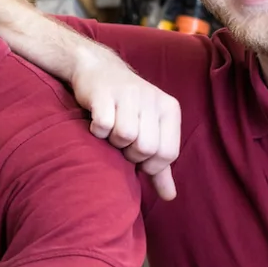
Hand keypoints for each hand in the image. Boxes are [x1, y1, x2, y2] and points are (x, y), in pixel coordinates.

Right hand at [70, 46, 181, 200]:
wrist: (97, 69)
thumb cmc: (125, 108)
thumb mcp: (149, 132)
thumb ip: (160, 167)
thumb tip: (170, 197)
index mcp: (170, 109)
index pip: (168, 153)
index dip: (149, 163)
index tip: (136, 152)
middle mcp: (153, 99)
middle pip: (146, 148)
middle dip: (129, 152)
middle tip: (121, 140)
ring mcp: (129, 94)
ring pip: (125, 136)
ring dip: (112, 140)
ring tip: (110, 128)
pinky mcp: (105, 93)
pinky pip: (104, 125)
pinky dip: (97, 130)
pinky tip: (97, 121)